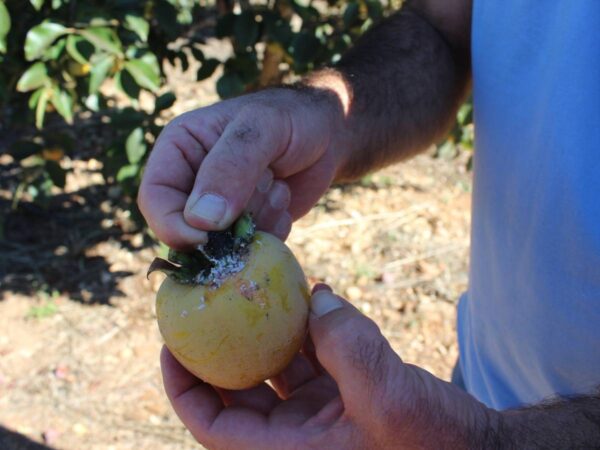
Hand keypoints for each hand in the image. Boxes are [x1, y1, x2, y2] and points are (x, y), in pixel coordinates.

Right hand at [138, 88, 341, 248]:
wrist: (327, 134)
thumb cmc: (292, 118)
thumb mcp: (263, 128)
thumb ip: (231, 166)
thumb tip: (201, 220)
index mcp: (179, 150)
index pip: (155, 199)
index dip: (172, 225)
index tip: (205, 238)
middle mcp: (192, 182)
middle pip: (186, 230)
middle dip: (227, 223)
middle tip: (265, 186)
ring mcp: (219, 209)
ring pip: (221, 246)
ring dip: (255, 223)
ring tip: (277, 185)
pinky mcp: (245, 227)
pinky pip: (248, 251)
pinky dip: (270, 234)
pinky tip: (283, 199)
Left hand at [161, 285, 500, 448]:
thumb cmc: (433, 444)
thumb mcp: (386, 397)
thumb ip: (347, 346)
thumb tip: (316, 297)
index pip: (213, 424)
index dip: (184, 385)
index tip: (172, 341)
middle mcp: (295, 440)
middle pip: (235, 391)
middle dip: (218, 348)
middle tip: (208, 301)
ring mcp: (318, 418)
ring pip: (274, 369)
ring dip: (267, 330)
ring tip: (258, 287)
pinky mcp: (342, 398)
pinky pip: (311, 359)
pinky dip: (309, 330)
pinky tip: (315, 296)